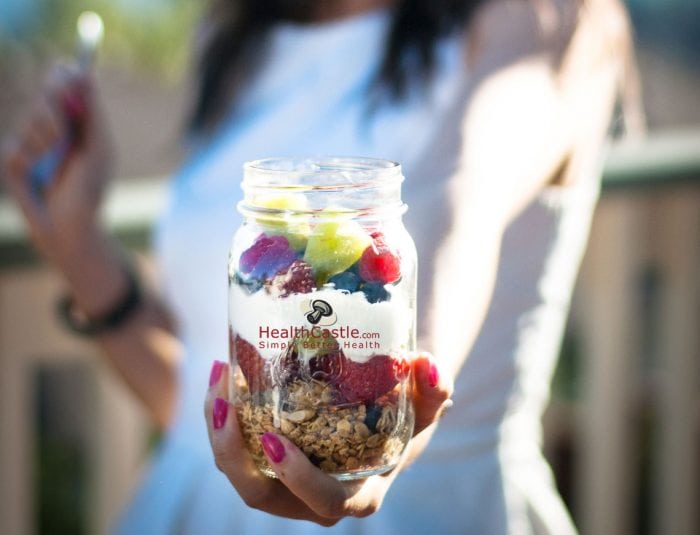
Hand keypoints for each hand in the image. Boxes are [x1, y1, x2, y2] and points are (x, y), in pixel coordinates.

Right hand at [1, 63, 113, 271]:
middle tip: (61, 134)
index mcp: (78, 122)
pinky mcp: (14, 163)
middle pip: (43, 96)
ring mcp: (32, 144)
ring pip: (28, 121)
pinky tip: (37, 176)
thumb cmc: (91, 190)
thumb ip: (93, 113)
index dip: (63, 76)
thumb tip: (86, 73)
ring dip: (44, 142)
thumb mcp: (99, 150)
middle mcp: (54, 128)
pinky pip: (13, 149)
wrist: (71, 228)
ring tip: (56, 163)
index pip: (65, 84)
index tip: (66, 76)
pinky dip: (27, 161)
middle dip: (52, 113)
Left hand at [204, 354, 452, 525]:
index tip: (276, 440)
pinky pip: (236, 449)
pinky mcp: (268, 460)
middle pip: (262, 495)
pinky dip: (222, 417)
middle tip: (224, 404)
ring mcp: (286, 481)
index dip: (298, 480)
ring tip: (218, 381)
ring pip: (240, 473)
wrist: (384, 416)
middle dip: (234, 456)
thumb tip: (429, 365)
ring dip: (220, 433)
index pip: (325, 501)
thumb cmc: (406, 414)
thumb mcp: (426, 404)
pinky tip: (222, 374)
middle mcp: (313, 496)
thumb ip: (436, 388)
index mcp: (356, 491)